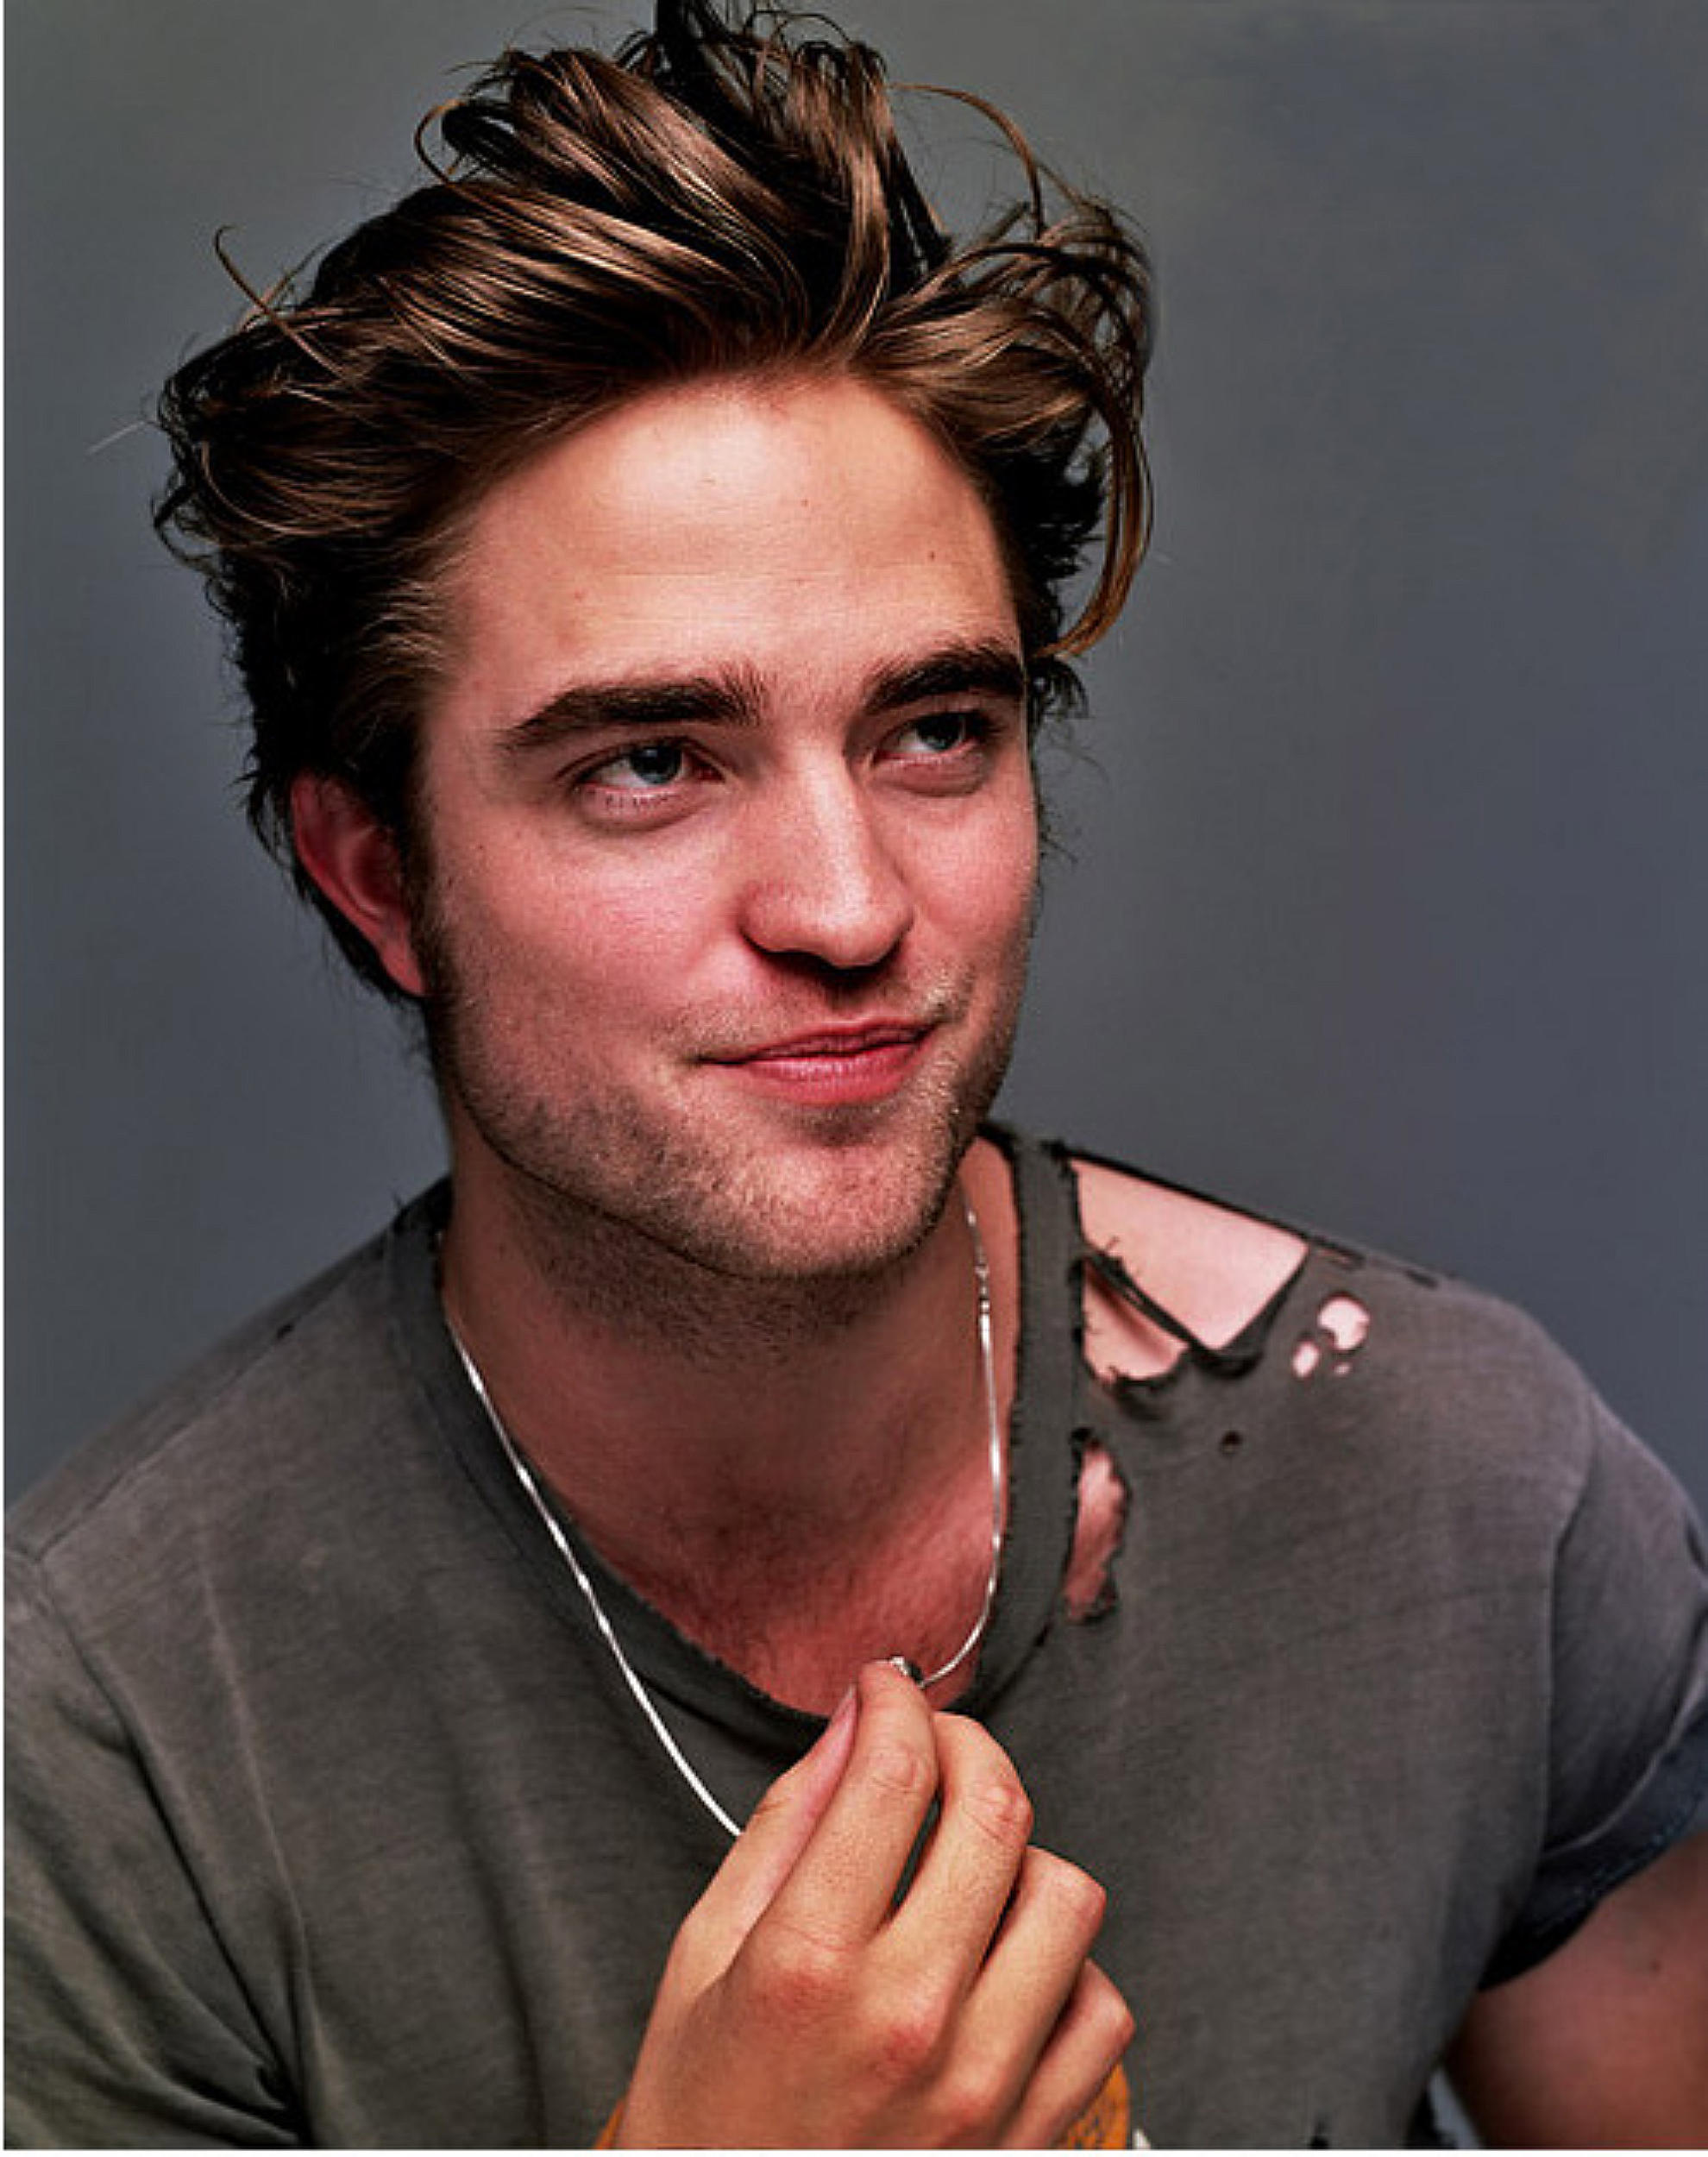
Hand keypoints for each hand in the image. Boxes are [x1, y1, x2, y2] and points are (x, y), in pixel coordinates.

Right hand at [613, 1660, 1133, 2147]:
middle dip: (966, 1745)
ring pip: (1066, 1897)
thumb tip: (851, 1725)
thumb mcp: (705, 1956)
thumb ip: (787, 1826)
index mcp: (809, 1963)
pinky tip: (1005, 1962)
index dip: (896, 1703)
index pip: (893, 1772)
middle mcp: (906, 2018)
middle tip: (932, 1747)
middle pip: (995, 1811)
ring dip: (1020, 1858)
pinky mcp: (1025, 2138)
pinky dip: (1065, 1968)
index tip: (886, 1693)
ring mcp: (980, 2085)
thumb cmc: (706, 2119)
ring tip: (966, 1869)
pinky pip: (1100, 2009)